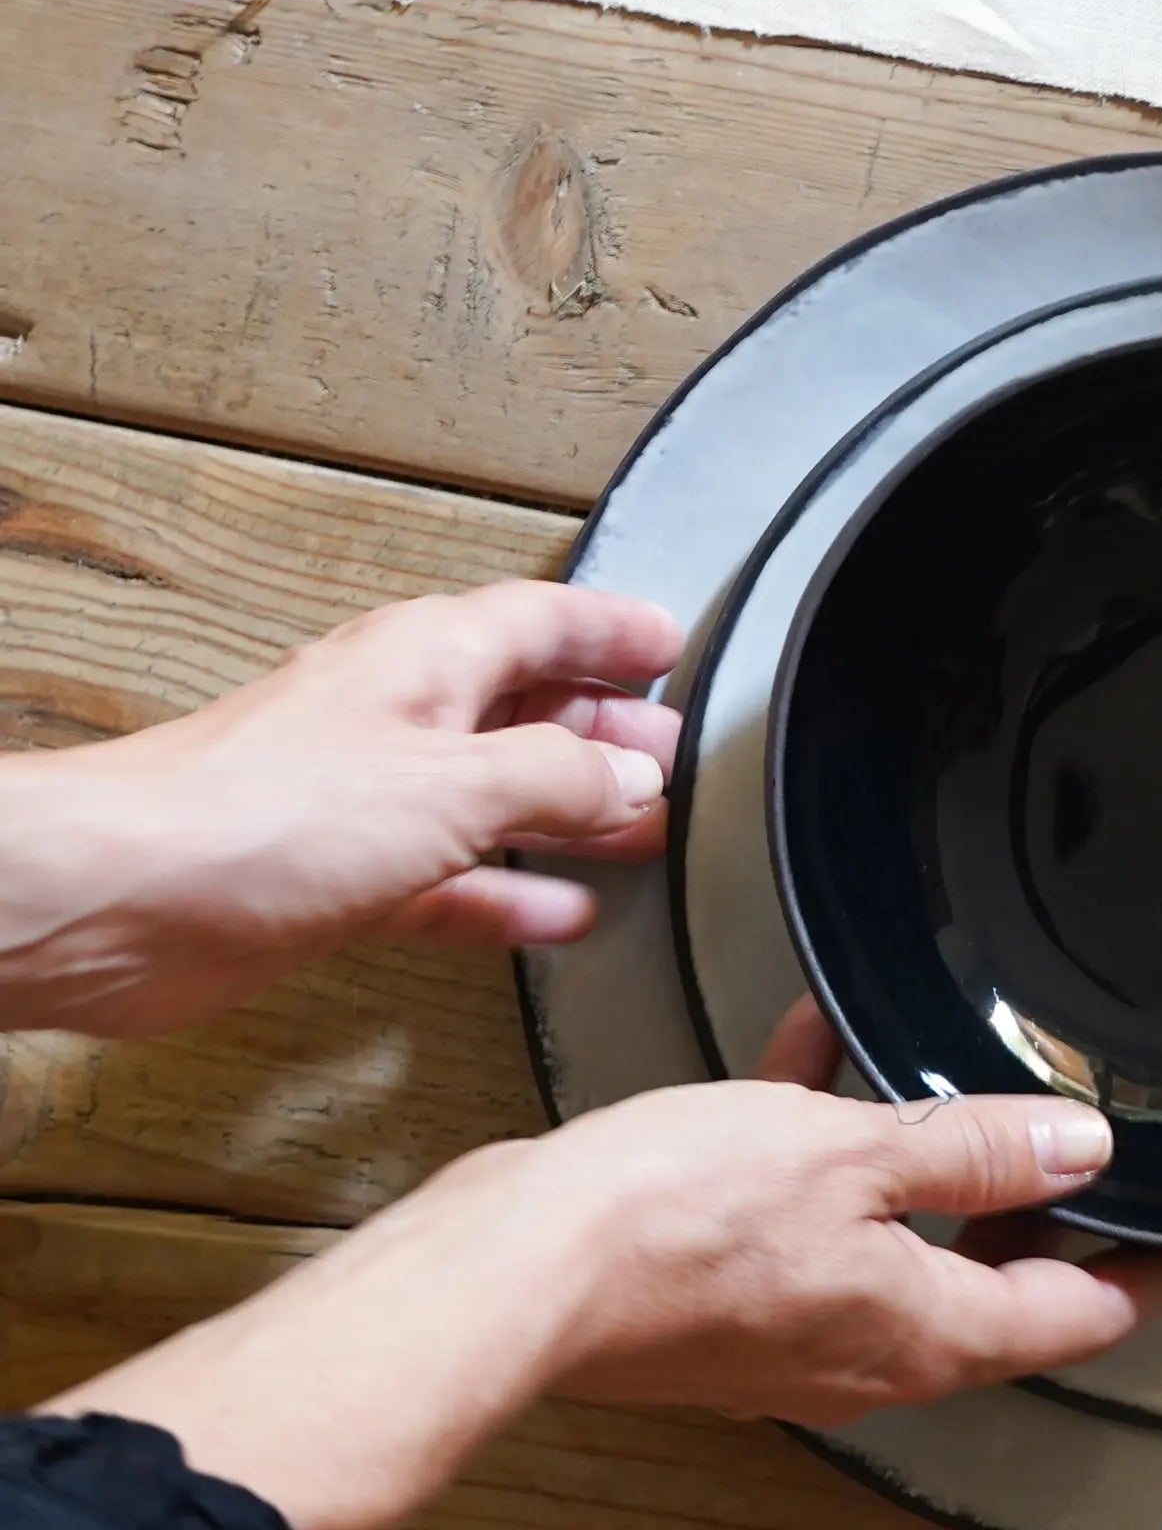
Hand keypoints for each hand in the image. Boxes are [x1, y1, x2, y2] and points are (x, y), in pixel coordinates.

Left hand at [0, 580, 681, 1036]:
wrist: (128, 897)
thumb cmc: (255, 813)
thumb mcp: (453, 782)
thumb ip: (559, 777)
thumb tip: (629, 776)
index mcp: (426, 660)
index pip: (542, 619)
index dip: (611, 628)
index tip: (666, 642)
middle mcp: (397, 718)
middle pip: (524, 705)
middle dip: (602, 726)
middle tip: (666, 748)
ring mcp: (370, 800)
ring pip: (495, 794)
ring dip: (567, 812)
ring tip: (635, 827)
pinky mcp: (345, 878)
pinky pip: (455, 878)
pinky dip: (510, 891)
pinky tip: (556, 910)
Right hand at [43, 1004, 1161, 1529]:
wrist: (515, 1268)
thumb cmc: (668, 1223)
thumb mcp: (849, 1155)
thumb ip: (973, 1152)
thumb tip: (1080, 1153)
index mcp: (923, 1331)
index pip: (1082, 1315)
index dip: (1149, 1273)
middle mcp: (868, 1351)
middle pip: (997, 1289)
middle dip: (1044, 1218)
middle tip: (1088, 1155)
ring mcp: (795, 1331)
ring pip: (901, 1245)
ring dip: (931, 1168)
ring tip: (948, 1081)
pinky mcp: (729, 1297)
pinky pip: (812, 1219)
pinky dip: (830, 1151)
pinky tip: (813, 1058)